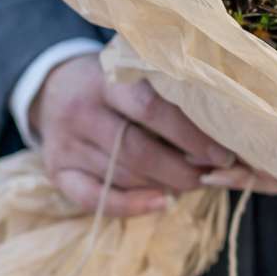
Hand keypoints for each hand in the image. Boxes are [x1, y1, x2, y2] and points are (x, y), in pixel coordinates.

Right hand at [30, 53, 276, 216]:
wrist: (53, 85)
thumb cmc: (114, 78)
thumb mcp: (134, 70)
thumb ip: (167, 88)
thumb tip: (221, 120)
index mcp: (107, 79)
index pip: (151, 108)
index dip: (190, 133)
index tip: (223, 150)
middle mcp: (82, 111)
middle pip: (138, 147)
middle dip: (182, 166)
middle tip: (214, 172)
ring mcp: (65, 143)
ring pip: (122, 174)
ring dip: (165, 183)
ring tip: (197, 182)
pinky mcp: (55, 170)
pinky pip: (94, 198)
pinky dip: (131, 205)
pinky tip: (162, 202)